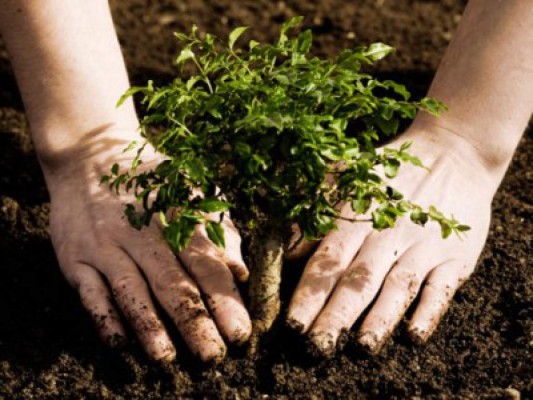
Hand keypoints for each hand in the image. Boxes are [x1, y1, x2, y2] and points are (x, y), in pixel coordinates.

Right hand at [44, 130, 250, 361]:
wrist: (91, 156)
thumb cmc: (153, 182)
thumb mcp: (192, 193)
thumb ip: (218, 232)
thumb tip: (240, 273)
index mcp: (177, 217)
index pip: (205, 264)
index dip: (224, 299)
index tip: (240, 333)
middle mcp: (142, 232)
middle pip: (172, 282)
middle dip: (193, 322)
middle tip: (212, 356)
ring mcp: (106, 244)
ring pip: (130, 289)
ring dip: (149, 325)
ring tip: (167, 358)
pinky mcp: (75, 255)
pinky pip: (89, 289)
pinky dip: (102, 315)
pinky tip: (118, 341)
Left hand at [286, 127, 497, 354]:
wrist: (451, 154)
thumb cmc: (387, 171)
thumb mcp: (344, 177)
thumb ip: (314, 211)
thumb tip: (286, 249)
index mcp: (356, 219)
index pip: (327, 263)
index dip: (309, 294)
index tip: (292, 325)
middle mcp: (387, 235)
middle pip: (358, 281)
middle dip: (336, 316)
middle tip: (318, 348)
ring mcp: (423, 247)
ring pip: (397, 287)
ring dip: (380, 318)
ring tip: (363, 347)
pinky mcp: (454, 256)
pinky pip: (441, 287)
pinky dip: (429, 311)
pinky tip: (415, 335)